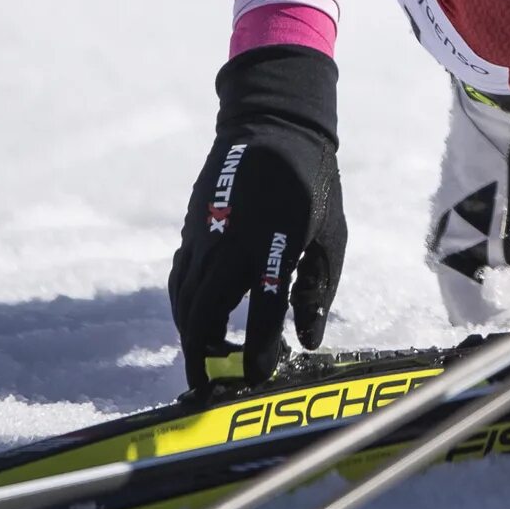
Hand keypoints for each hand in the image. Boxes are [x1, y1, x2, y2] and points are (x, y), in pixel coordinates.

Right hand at [168, 46, 345, 396]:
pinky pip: (179, 279)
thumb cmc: (313, 183)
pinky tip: (198, 319)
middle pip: (205, 316)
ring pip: (184, 301)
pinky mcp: (191, 229)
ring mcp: (206, 236)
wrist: (273, 126)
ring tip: (207, 358)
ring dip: (191, 335)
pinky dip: (183, 307)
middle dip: (205, 355)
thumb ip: (318, 290)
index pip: (263, 316)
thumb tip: (308, 341)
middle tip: (213, 382)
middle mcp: (233, 245)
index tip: (258, 378)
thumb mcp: (330, 235)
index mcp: (276, 247)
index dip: (258, 355)